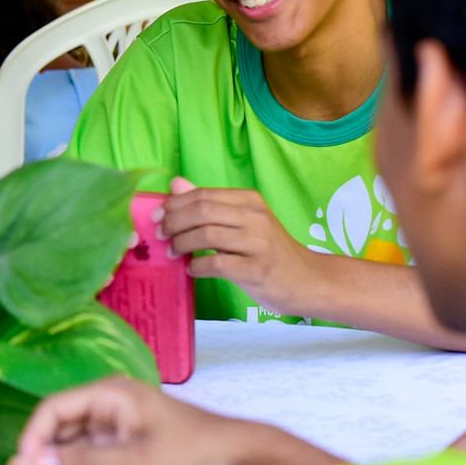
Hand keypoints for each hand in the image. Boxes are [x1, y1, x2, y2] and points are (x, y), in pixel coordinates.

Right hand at [20, 375, 343, 464]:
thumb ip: (85, 461)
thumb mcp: (135, 460)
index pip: (51, 410)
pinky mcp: (123, 445)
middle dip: (40, 459)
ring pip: (70, 445)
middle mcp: (105, 404)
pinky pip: (88, 457)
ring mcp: (114, 425)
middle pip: (57, 428)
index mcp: (108, 394)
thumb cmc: (192, 453)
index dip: (31, 439)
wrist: (238, 461)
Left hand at [157, 175, 322, 317]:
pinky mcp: (258, 270)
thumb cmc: (270, 252)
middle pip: (202, 211)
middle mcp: (255, 217)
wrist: (309, 280)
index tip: (156, 217)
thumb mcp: (242, 222)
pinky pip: (218, 264)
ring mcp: (258, 243)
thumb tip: (176, 184)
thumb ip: (210, 204)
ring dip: (182, 244)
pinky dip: (198, 267)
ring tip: (173, 253)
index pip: (203, 195)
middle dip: (174, 223)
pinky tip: (192, 270)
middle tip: (160, 236)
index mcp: (250, 201)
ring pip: (207, 235)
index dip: (174, 205)